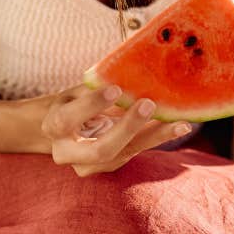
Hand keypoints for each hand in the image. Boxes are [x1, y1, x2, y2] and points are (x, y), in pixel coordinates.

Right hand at [41, 83, 190, 175]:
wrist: (64, 130)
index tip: (115, 89)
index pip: (68, 119)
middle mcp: (67, 152)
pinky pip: (135, 152)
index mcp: (54, 126)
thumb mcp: (78, 89)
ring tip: (178, 122)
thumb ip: (98, 84)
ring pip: (123, 154)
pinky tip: (179, 125)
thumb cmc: (75, 101)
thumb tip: (130, 67)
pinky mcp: (109, 166)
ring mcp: (88, 165)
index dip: (91, 105)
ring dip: (152, 136)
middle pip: (100, 149)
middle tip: (149, 104)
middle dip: (127, 128)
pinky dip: (156, 138)